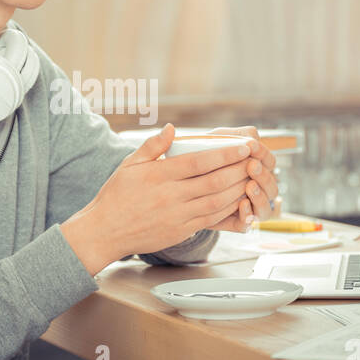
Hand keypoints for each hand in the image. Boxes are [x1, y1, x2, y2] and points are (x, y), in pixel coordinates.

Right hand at [61, 123, 258, 271]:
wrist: (105, 231)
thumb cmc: (116, 196)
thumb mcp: (129, 165)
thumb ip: (152, 146)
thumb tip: (172, 128)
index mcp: (159, 175)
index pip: (200, 162)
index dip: (225, 154)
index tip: (242, 147)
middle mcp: (170, 196)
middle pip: (214, 182)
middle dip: (238, 170)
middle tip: (255, 160)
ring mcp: (177, 216)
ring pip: (217, 202)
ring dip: (238, 190)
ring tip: (251, 178)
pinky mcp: (181, 231)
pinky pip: (211, 219)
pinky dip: (228, 209)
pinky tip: (237, 199)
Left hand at [204, 126, 278, 230]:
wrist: (174, 181)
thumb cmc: (197, 156)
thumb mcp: (214, 141)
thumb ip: (233, 136)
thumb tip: (254, 135)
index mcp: (254, 168)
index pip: (269, 162)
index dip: (264, 154)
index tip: (252, 146)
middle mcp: (254, 190)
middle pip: (272, 186)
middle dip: (264, 175)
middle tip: (252, 166)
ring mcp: (246, 208)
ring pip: (265, 208)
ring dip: (260, 195)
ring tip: (250, 185)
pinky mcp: (232, 223)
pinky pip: (247, 224)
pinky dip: (248, 214)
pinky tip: (242, 204)